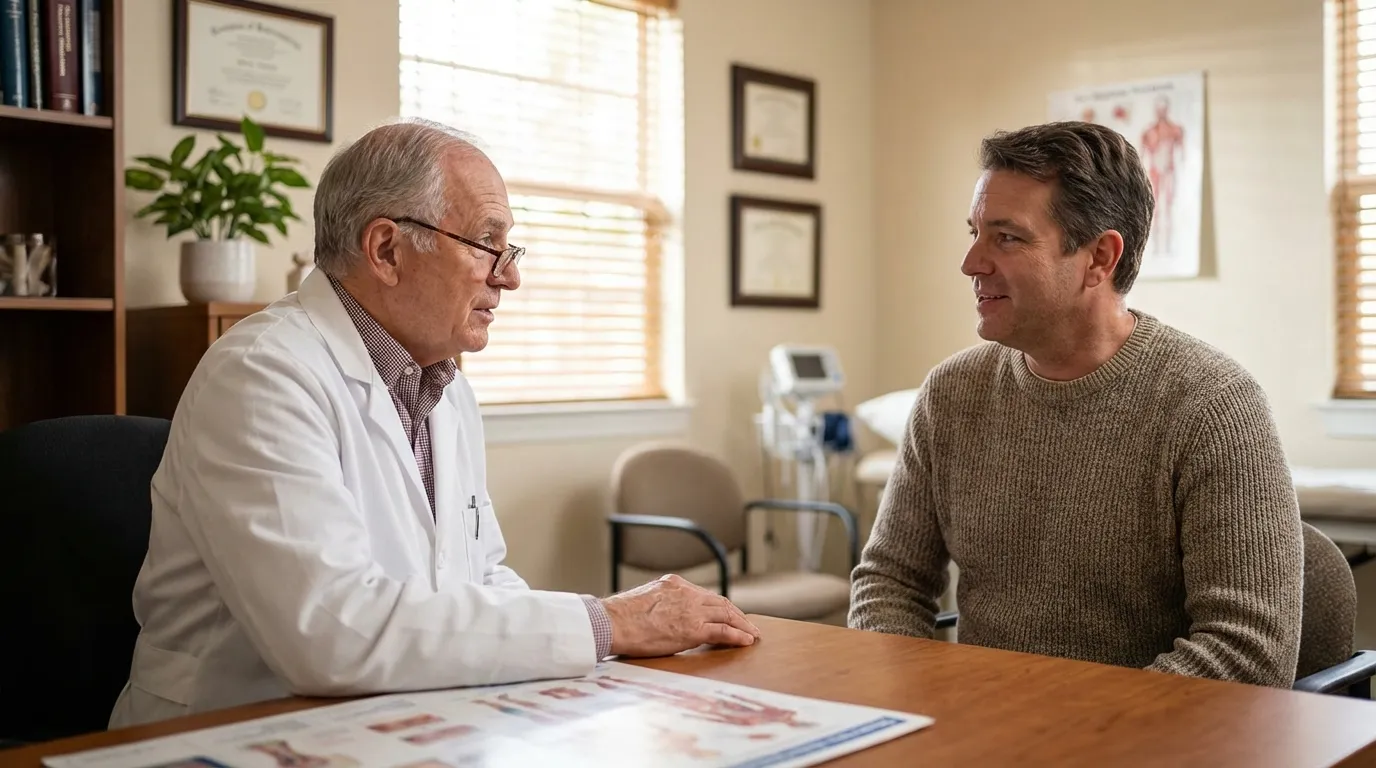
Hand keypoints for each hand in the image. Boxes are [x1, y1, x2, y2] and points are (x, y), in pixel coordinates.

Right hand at [600, 574, 761, 657]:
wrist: (612, 622)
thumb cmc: (619, 617)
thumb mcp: (643, 600)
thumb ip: (660, 603)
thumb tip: (663, 616)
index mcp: (674, 584)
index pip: (704, 594)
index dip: (719, 605)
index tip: (728, 613)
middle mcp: (686, 593)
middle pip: (720, 602)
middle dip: (736, 614)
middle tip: (747, 624)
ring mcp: (691, 610)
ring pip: (727, 614)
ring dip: (743, 625)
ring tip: (752, 634)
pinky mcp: (693, 629)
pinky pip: (723, 631)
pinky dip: (738, 635)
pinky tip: (746, 640)